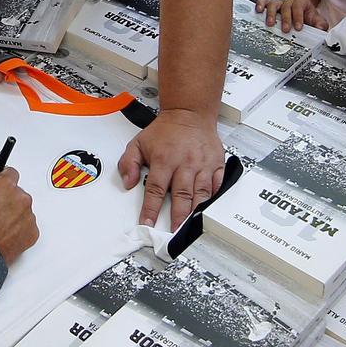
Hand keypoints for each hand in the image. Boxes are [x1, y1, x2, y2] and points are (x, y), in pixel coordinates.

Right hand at [0, 168, 38, 262]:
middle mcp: (21, 200)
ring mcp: (28, 218)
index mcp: (5, 187)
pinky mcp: (31, 234)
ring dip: (11, 214)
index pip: (10, 172)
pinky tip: (2, 234)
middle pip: (16, 192)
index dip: (1, 179)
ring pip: (21, 209)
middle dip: (4, 199)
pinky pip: (25, 226)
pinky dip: (16, 229)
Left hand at [120, 108, 225, 227]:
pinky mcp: (216, 164)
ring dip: (195, 211)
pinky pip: (217, 184)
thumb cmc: (166, 130)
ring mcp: (203, 164)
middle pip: (181, 196)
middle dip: (177, 217)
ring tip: (191, 226)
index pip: (155, 190)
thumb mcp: (139, 142)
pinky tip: (209, 207)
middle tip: (174, 233)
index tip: (147, 224)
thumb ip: (129, 163)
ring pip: (201, 194)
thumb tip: (128, 182)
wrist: (190, 113)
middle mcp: (184, 163)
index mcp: (164, 160)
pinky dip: (213, 197)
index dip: (150, 210)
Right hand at [256, 0, 326, 33]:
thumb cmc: (308, 18)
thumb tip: (321, 28)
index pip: (299, 6)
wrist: (302, 15)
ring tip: (270, 24)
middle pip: (286, 6)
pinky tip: (258, 11)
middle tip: (286, 29)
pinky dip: (260, 5)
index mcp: (302, 2)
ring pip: (273, 4)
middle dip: (286, 18)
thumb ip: (320, 24)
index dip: (298, 16)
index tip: (298, 27)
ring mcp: (279, 3)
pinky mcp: (271, 6)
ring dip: (271, 14)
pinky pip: (264, 1)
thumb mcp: (318, 21)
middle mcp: (289, 1)